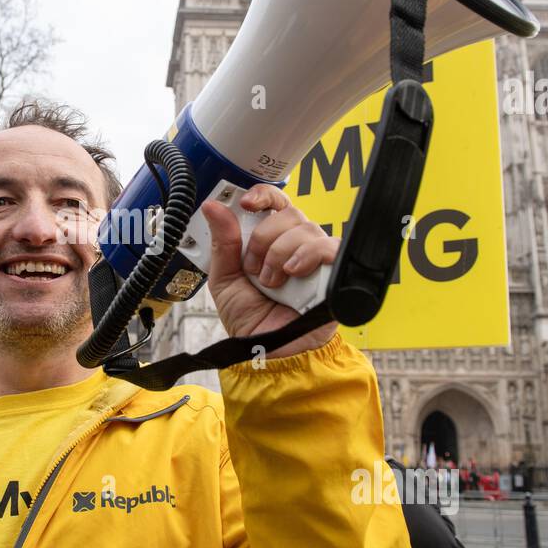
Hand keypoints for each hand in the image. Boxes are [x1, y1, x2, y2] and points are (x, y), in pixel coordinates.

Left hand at [201, 183, 338, 358]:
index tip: (246, 204)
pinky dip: (307, 255)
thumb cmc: (251, 321)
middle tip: (254, 268)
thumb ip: (222, 243)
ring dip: (280, 254)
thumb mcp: (225, 280)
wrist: (268, 353)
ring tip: (271, 283)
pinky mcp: (335, 273)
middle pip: (289, 212)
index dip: (263, 195)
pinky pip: (329, 246)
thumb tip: (212, 207)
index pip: (275, 202)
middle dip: (264, 237)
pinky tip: (293, 272)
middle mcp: (296, 245)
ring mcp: (317, 258)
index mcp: (271, 241)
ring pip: (305, 227)